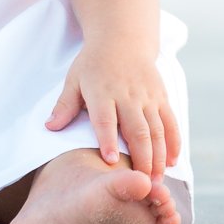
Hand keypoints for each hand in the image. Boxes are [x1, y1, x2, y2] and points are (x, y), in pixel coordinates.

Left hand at [44, 43, 181, 179]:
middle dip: (141, 159)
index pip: (105, 119)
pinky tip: (172, 161)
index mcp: (102, 92)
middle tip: (143, 184)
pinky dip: (173, 142)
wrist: (122, 38)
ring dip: (159, 156)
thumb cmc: (93, 63)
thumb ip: (65, 105)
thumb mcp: (74, 79)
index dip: (107, 140)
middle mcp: (127, 95)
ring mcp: (147, 96)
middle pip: (136, 130)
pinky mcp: (161, 96)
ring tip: (157, 180)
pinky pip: (170, 122)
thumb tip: (49, 127)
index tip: (110, 162)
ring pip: (156, 130)